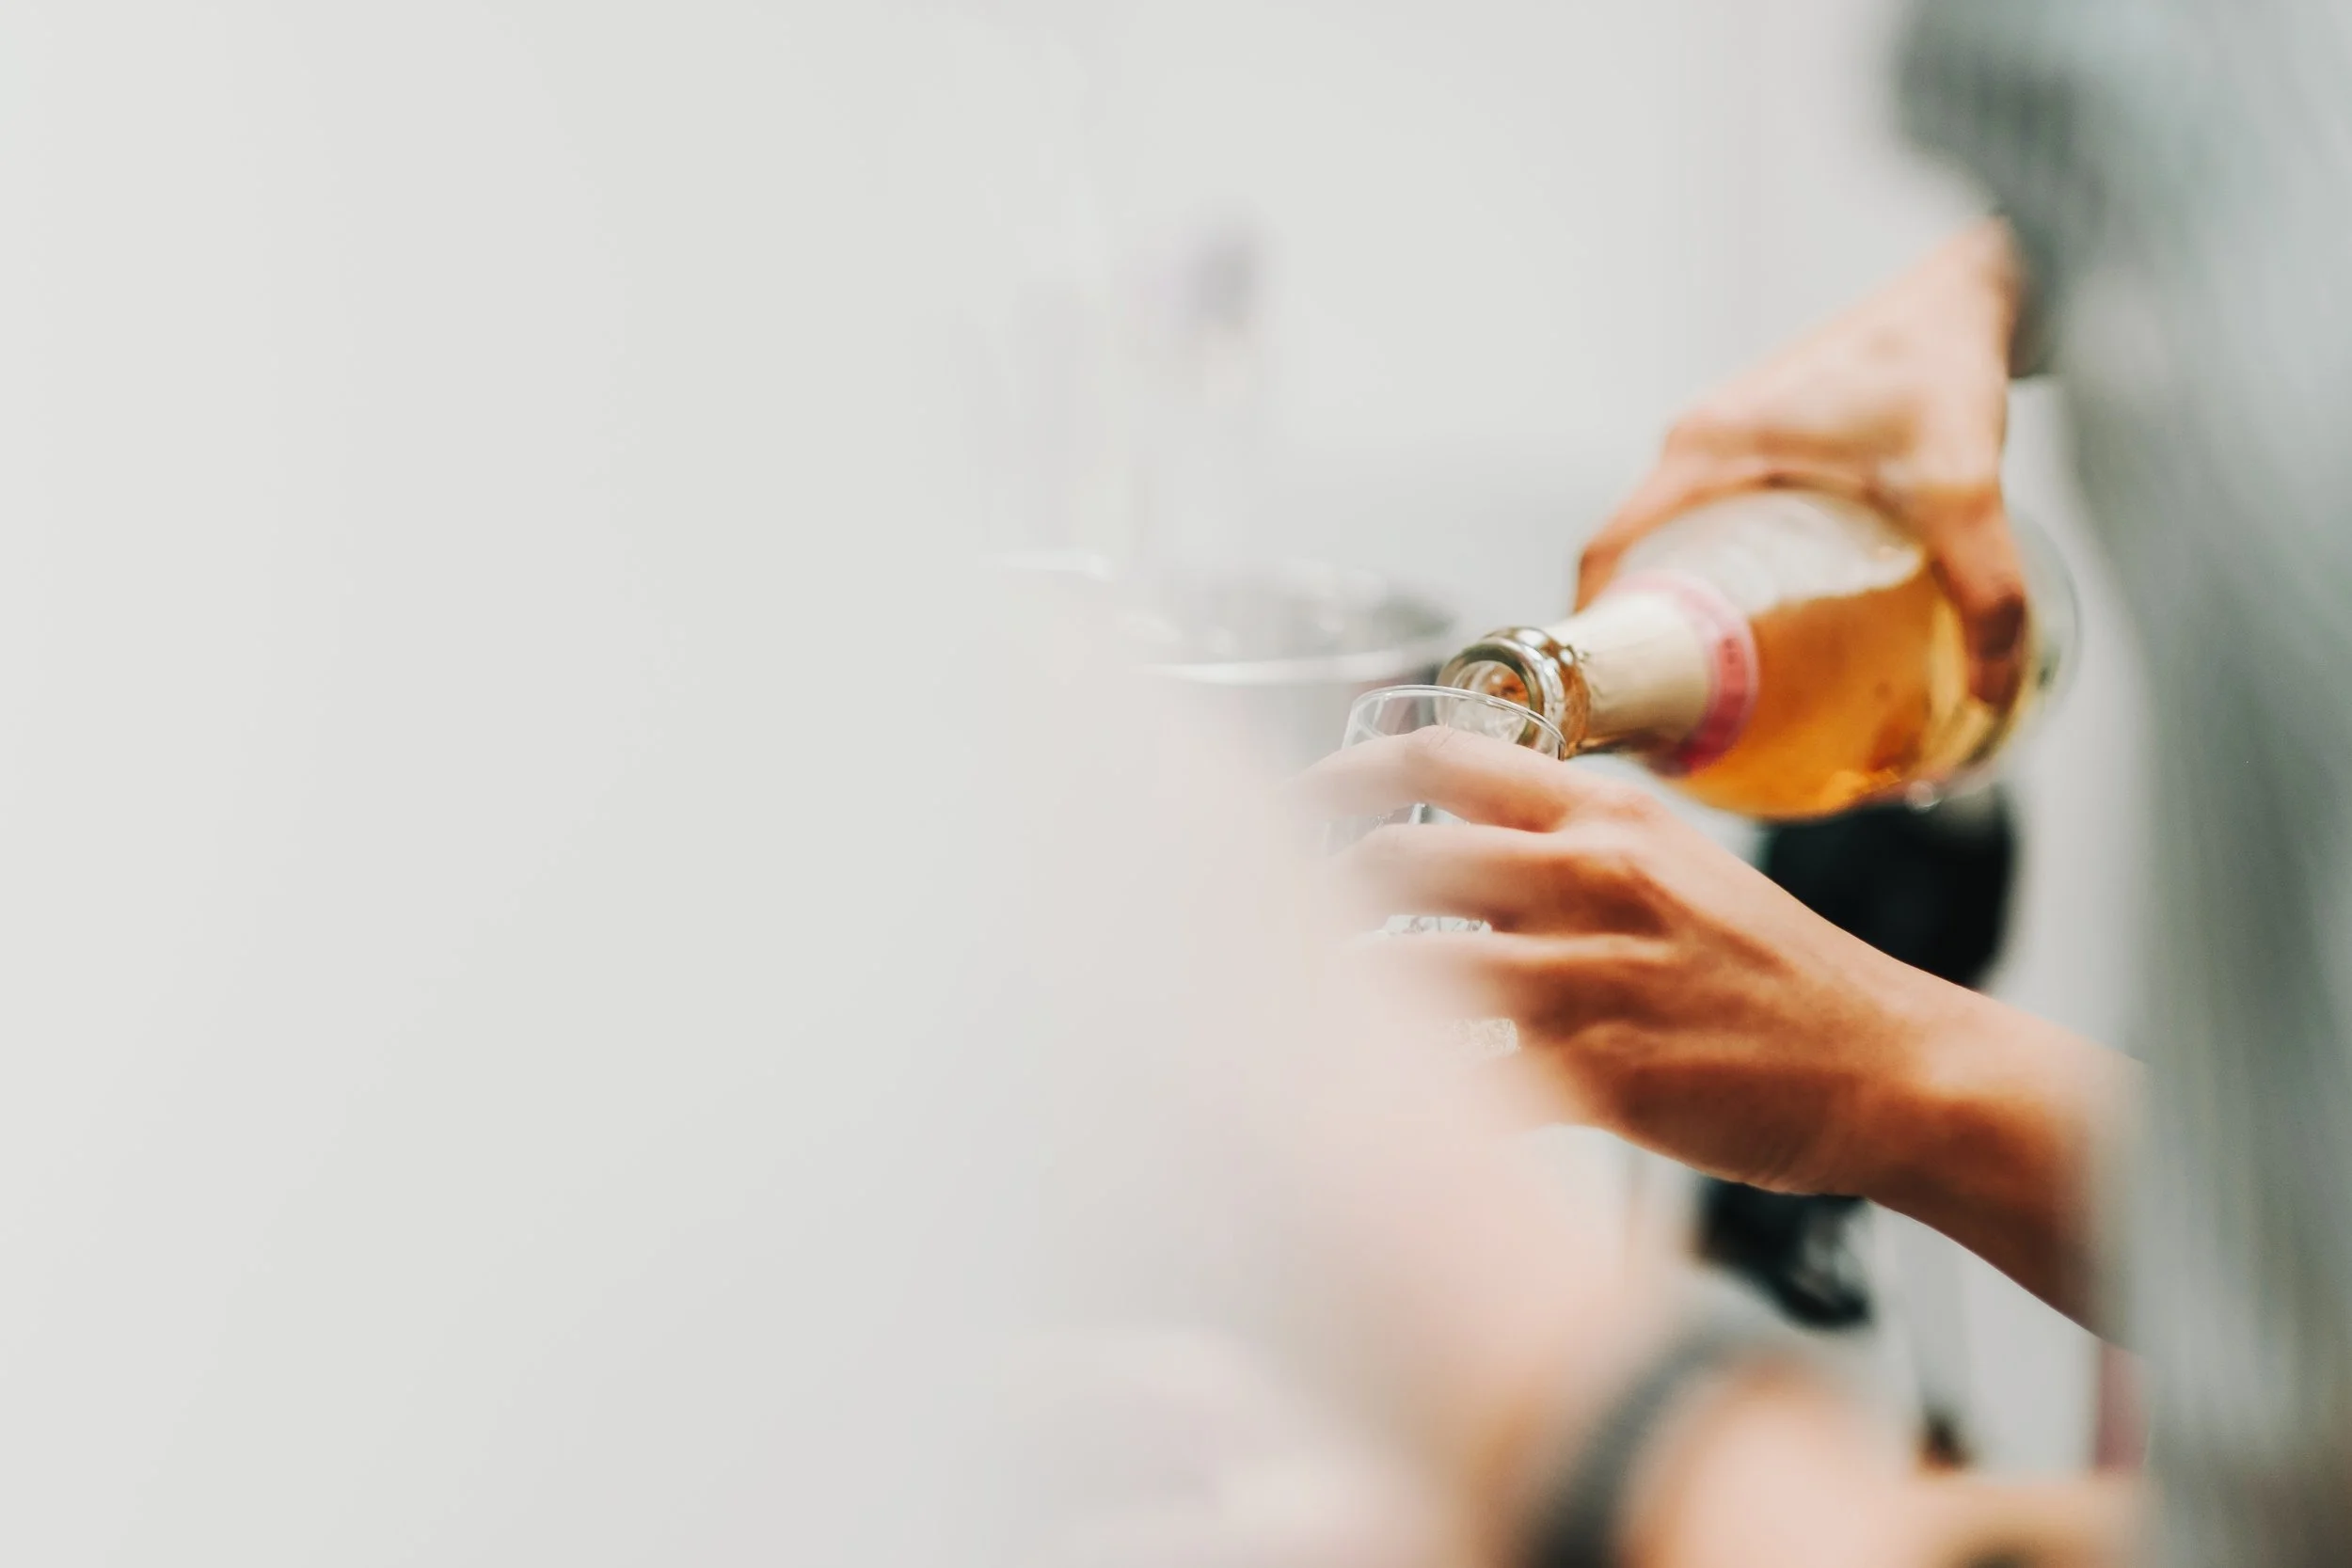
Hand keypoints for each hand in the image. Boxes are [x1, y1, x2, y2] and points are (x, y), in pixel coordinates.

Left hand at [1297, 727, 2123, 1318]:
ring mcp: (1597, 978)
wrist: (1888, 1065)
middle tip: (1281, 924)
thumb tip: (1462, 831)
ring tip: (1314, 1017)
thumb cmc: (1775, 974)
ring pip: (1417, 969)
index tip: (1296, 800)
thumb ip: (1574, 840)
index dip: (1347, 773)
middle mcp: (1594, 881)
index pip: (1446, 758)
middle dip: (1323, 892)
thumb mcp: (1678, 864)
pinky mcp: (1606, 1076)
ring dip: (1350, 995)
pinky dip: (1415, 1099)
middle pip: (1403, 858)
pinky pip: (1472, 1084)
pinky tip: (1384, 1107)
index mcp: (1609, 819)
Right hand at [1579, 218, 2028, 706]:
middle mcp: (1699, 447)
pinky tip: (1773, 630)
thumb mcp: (1962, 484)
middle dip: (1651, 642)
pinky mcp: (1760, 449)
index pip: (1609, 552)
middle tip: (1684, 719)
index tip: (1618, 703)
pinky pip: (1713, 526)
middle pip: (1637, 560)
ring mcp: (1726, 445)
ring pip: (1675, 545)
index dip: (1598, 633)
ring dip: (1688, 613)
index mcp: (1704, 450)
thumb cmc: (1942, 357)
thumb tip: (1994, 698)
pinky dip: (1723, 581)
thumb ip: (1986, 591)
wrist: (1972, 287)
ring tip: (1726, 690)